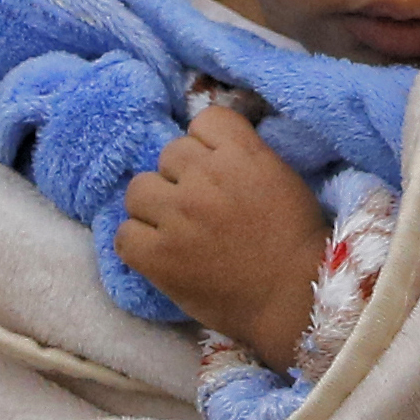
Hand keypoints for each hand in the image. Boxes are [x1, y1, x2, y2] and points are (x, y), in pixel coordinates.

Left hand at [115, 100, 326, 368]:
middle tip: (201, 208)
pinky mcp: (158, 255)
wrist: (296, 299)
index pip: (203, 120)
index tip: (217, 169)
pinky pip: (123, 234)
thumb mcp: (280, 178)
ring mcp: (178, 215)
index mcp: (242, 154)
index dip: (208, 144)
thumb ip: (243, 156)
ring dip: (154, 207)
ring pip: (138, 189)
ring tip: (175, 230)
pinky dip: (138, 244)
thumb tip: (207, 149)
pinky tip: (159, 254)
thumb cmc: (296, 241)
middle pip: (169, 153)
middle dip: (182, 177)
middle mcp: (205, 176)